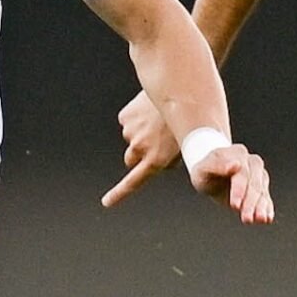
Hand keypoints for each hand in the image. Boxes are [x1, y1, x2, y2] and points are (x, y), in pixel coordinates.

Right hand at [100, 90, 179, 207]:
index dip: (119, 194)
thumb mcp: (186, 146)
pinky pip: (128, 122)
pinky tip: (149, 111)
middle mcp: (139, 149)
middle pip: (131, 159)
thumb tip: (164, 165)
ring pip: (131, 138)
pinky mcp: (125, 117)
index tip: (106, 202)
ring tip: (159, 121)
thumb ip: (172, 160)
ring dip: (141, 132)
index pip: (134, 182)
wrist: (182, 93)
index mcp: (156, 160)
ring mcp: (130, 132)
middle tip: (155, 141)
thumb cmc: (189, 121)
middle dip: (139, 153)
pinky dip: (136, 118)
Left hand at [190, 144, 274, 224]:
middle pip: (255, 183)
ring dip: (261, 207)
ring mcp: (259, 175)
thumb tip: (236, 164)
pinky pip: (267, 198)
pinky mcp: (262, 189)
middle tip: (246, 218)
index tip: (235, 205)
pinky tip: (266, 218)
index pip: (242, 171)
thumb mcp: (203, 169)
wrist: (209, 176)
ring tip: (258, 220)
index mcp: (237, 152)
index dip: (240, 189)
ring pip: (263, 191)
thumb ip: (217, 165)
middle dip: (251, 202)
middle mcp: (252, 162)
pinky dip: (267, 208)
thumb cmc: (205, 172)